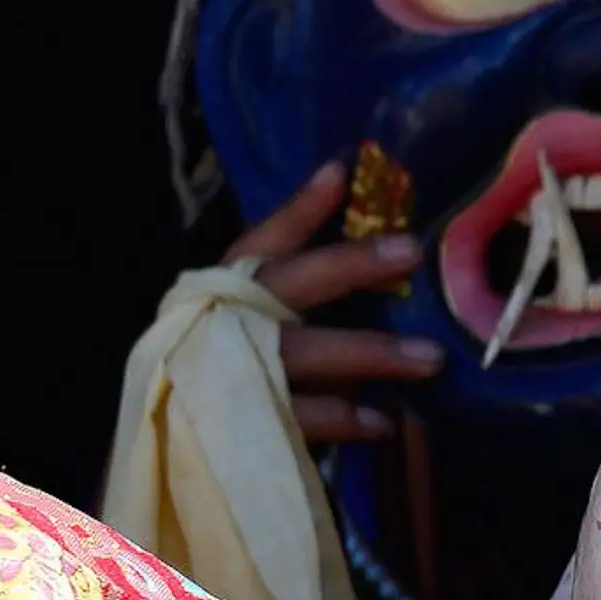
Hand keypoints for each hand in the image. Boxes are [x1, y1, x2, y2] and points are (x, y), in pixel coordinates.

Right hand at [226, 159, 442, 443]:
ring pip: (305, 355)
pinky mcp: (249, 426)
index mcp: (231, 284)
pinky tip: (385, 422)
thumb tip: (338, 172)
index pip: (265, 239)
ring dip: (368, 354)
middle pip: (291, 285)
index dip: (302, 209)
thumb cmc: (225, 342)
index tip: (344, 176)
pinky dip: (347, 420)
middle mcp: (231, 319)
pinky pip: (305, 420)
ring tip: (432, 358)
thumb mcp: (251, 289)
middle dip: (350, 266)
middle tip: (413, 251)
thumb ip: (293, 233)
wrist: (168, 421)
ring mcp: (238, 373)